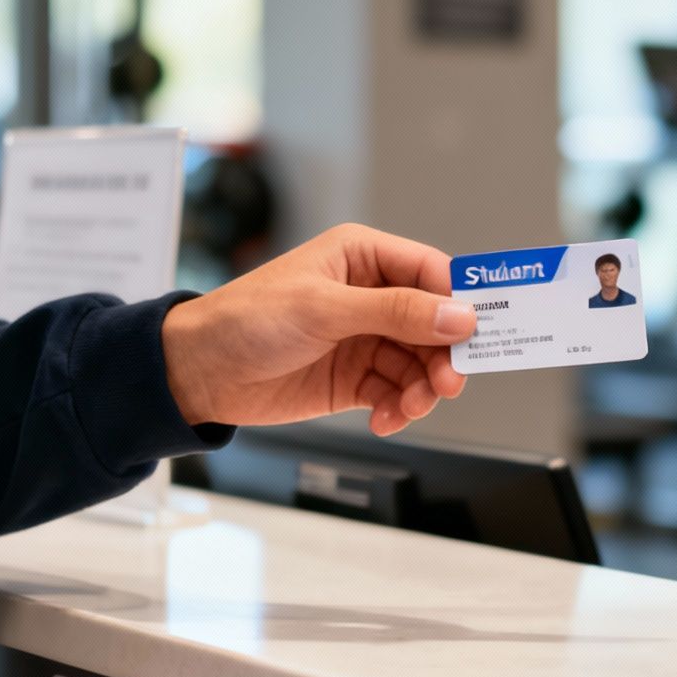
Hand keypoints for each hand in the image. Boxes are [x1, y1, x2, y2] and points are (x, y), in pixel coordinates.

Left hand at [161, 224, 474, 435]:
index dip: (458, 303)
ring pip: (420, 363)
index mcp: (363, 257)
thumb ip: (395, 311)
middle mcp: (370, 295)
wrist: (199, 373)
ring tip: (409, 407)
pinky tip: (386, 419)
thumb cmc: (247, 320)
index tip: (477, 334)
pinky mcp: (355, 377)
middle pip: (434, 324)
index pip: (432, 272)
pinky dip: (399, 408)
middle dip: (444, 356)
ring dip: (423, 388)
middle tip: (447, 384)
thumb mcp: (324, 309)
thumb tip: (457, 316)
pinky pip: (396, 391)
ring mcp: (364, 338)